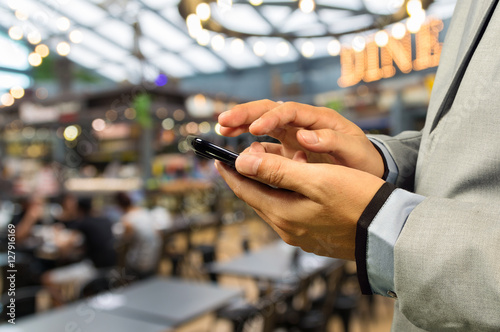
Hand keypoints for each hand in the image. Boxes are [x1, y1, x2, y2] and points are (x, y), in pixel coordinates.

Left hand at [215, 151, 384, 259]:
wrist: (388, 232)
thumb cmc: (356, 201)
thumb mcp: (316, 179)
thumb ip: (276, 171)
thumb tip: (242, 163)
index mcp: (282, 214)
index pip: (244, 190)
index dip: (230, 172)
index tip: (219, 158)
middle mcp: (286, 229)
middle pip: (258, 197)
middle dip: (252, 174)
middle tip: (251, 153)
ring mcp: (300, 235)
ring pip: (274, 203)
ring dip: (273, 182)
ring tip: (286, 161)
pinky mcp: (314, 236)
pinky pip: (290, 211)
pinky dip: (289, 193)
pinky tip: (302, 183)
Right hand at [218, 100, 384, 177]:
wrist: (368, 171)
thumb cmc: (363, 160)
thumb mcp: (353, 150)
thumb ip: (332, 141)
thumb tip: (304, 137)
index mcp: (318, 119)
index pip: (288, 111)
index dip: (270, 118)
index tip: (254, 129)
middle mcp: (302, 123)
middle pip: (269, 110)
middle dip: (245, 114)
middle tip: (224, 121)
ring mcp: (293, 136)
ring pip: (262, 125)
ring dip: (242, 125)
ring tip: (223, 129)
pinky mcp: (289, 150)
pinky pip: (266, 145)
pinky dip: (251, 146)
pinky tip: (238, 153)